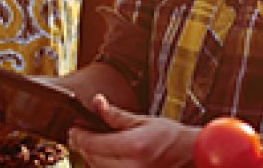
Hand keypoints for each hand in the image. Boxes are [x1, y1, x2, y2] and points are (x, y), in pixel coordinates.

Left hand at [68, 94, 197, 167]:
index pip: (94, 144)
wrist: (189, 154)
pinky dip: (102, 164)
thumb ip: (116, 115)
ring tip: (92, 142)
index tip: (73, 129)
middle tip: (78, 133)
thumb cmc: (169, 136)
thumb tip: (97, 102)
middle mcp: (132, 167)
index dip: (79, 136)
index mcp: (134, 147)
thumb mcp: (142, 120)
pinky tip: (105, 154)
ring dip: (91, 156)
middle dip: (83, 145)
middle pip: (93, 158)